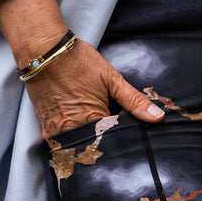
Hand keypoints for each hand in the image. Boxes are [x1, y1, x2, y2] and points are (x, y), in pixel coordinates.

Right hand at [24, 39, 164, 138]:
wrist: (43, 50)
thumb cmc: (78, 62)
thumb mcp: (111, 79)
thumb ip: (134, 101)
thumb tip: (158, 117)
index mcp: (93, 120)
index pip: (113, 143)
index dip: (122, 141)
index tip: (127, 137)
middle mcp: (72, 130)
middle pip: (94, 149)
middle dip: (104, 146)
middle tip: (111, 137)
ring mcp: (56, 130)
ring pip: (76, 149)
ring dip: (86, 145)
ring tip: (94, 135)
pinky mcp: (45, 127)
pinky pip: (60, 144)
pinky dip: (69, 141)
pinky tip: (76, 131)